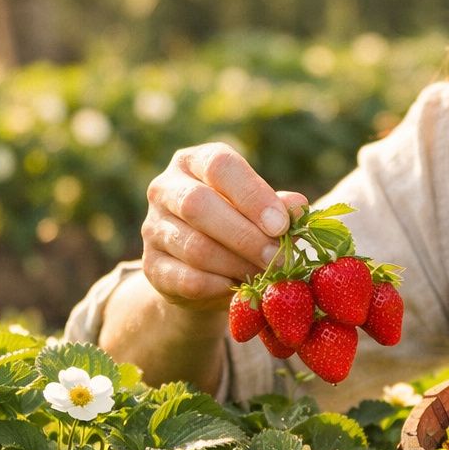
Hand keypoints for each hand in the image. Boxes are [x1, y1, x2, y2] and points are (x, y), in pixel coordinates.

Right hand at [142, 143, 306, 310]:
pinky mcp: (150, 266)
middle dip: (246, 236)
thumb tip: (298, 206)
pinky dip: (216, 287)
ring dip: (236, 264)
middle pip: (198, 205)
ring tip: (265, 276)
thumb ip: (278, 206)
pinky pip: (184, 279)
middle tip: (281, 259)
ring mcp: (152, 227)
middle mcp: (165, 188)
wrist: (204, 272)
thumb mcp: (260, 211)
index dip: (252, 195)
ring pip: (194, 246)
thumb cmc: (239, 226)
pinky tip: (236, 288)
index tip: (282, 225)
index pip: (219, 166)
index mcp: (194, 162)